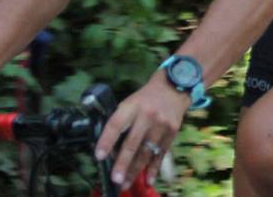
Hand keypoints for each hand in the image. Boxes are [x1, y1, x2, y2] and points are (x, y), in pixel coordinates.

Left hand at [94, 73, 191, 187]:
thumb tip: (111, 148)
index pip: (116, 124)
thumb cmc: (145, 98)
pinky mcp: (172, 133)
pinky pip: (160, 154)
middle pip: (132, 142)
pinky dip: (153, 169)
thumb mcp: (130, 102)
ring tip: (125, 184)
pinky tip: (148, 180)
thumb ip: (122, 121)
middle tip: (115, 179)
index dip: (106, 140)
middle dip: (123, 162)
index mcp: (132, 106)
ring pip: (146, 152)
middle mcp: (147, 115)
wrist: (173, 88)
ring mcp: (161, 125)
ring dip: (135, 170)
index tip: (99, 156)